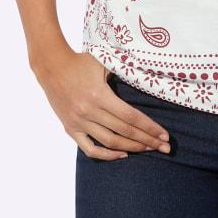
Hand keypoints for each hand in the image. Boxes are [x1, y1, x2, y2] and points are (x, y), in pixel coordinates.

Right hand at [32, 48, 171, 160]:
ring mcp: (79, 122)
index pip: (131, 117)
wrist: (52, 67)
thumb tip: (148, 74)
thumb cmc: (81, 61)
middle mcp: (89, 112)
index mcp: (100, 96)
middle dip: (147, 140)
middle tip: (165, 147)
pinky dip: (106, 155)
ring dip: (132, 148)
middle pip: (124, 131)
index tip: (164, 135)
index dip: (149, 127)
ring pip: (110, 142)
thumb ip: (124, 70)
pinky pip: (90, 149)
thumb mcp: (104, 61)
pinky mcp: (70, 129)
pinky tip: (122, 154)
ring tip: (148, 149)